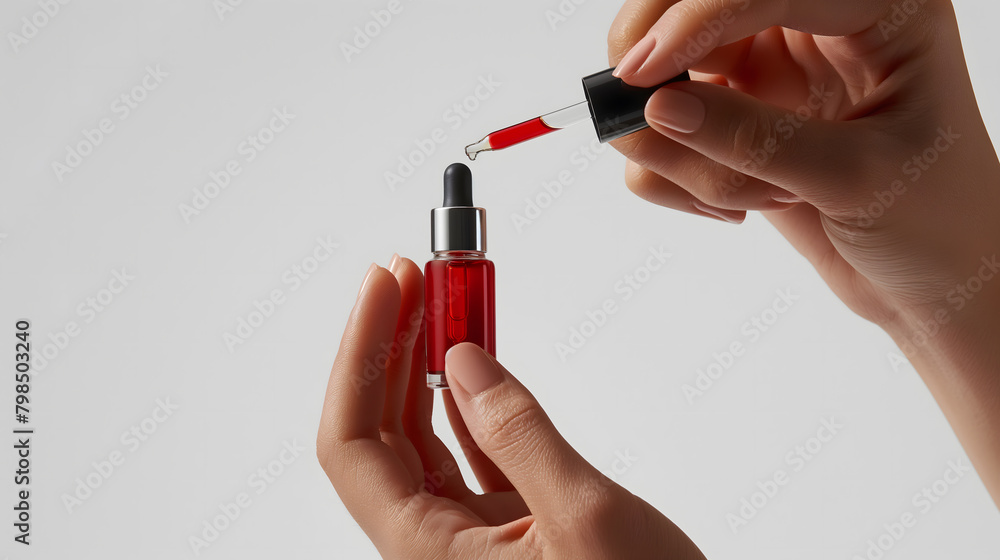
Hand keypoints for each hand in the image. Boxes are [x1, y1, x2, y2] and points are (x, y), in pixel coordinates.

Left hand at [317, 256, 705, 558]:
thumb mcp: (583, 515)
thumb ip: (516, 432)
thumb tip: (462, 359)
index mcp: (426, 553)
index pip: (353, 443)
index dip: (359, 356)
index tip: (384, 284)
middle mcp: (432, 546)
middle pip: (380, 433)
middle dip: (388, 346)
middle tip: (408, 274)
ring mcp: (466, 538)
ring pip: (420, 440)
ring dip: (424, 367)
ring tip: (437, 303)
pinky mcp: (504, 532)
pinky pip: (466, 455)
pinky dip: (466, 402)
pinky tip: (469, 362)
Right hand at [608, 0, 999, 333]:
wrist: (933, 283)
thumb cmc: (937, 220)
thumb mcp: (857, 179)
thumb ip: (755, 141)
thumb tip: (659, 110)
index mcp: (875, 8)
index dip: (695, 20)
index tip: (644, 74)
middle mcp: (811, 28)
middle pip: (690, 8)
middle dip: (656, 62)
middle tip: (633, 114)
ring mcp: (765, 76)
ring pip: (668, 85)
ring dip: (685, 153)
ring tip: (754, 199)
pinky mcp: (732, 123)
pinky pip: (661, 138)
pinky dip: (676, 180)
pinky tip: (741, 208)